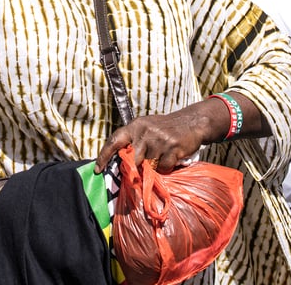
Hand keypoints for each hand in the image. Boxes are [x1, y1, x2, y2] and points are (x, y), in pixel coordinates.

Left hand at [94, 108, 210, 173]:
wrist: (192, 121)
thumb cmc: (166, 128)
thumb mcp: (147, 128)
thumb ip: (134, 142)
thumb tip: (121, 164)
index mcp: (135, 126)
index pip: (114, 140)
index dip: (104, 156)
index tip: (98, 170)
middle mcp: (145, 131)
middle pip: (132, 159)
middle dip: (136, 167)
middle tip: (144, 167)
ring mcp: (159, 139)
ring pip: (149, 165)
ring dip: (155, 166)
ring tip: (163, 155)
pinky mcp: (172, 147)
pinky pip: (163, 167)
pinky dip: (167, 166)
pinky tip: (172, 157)